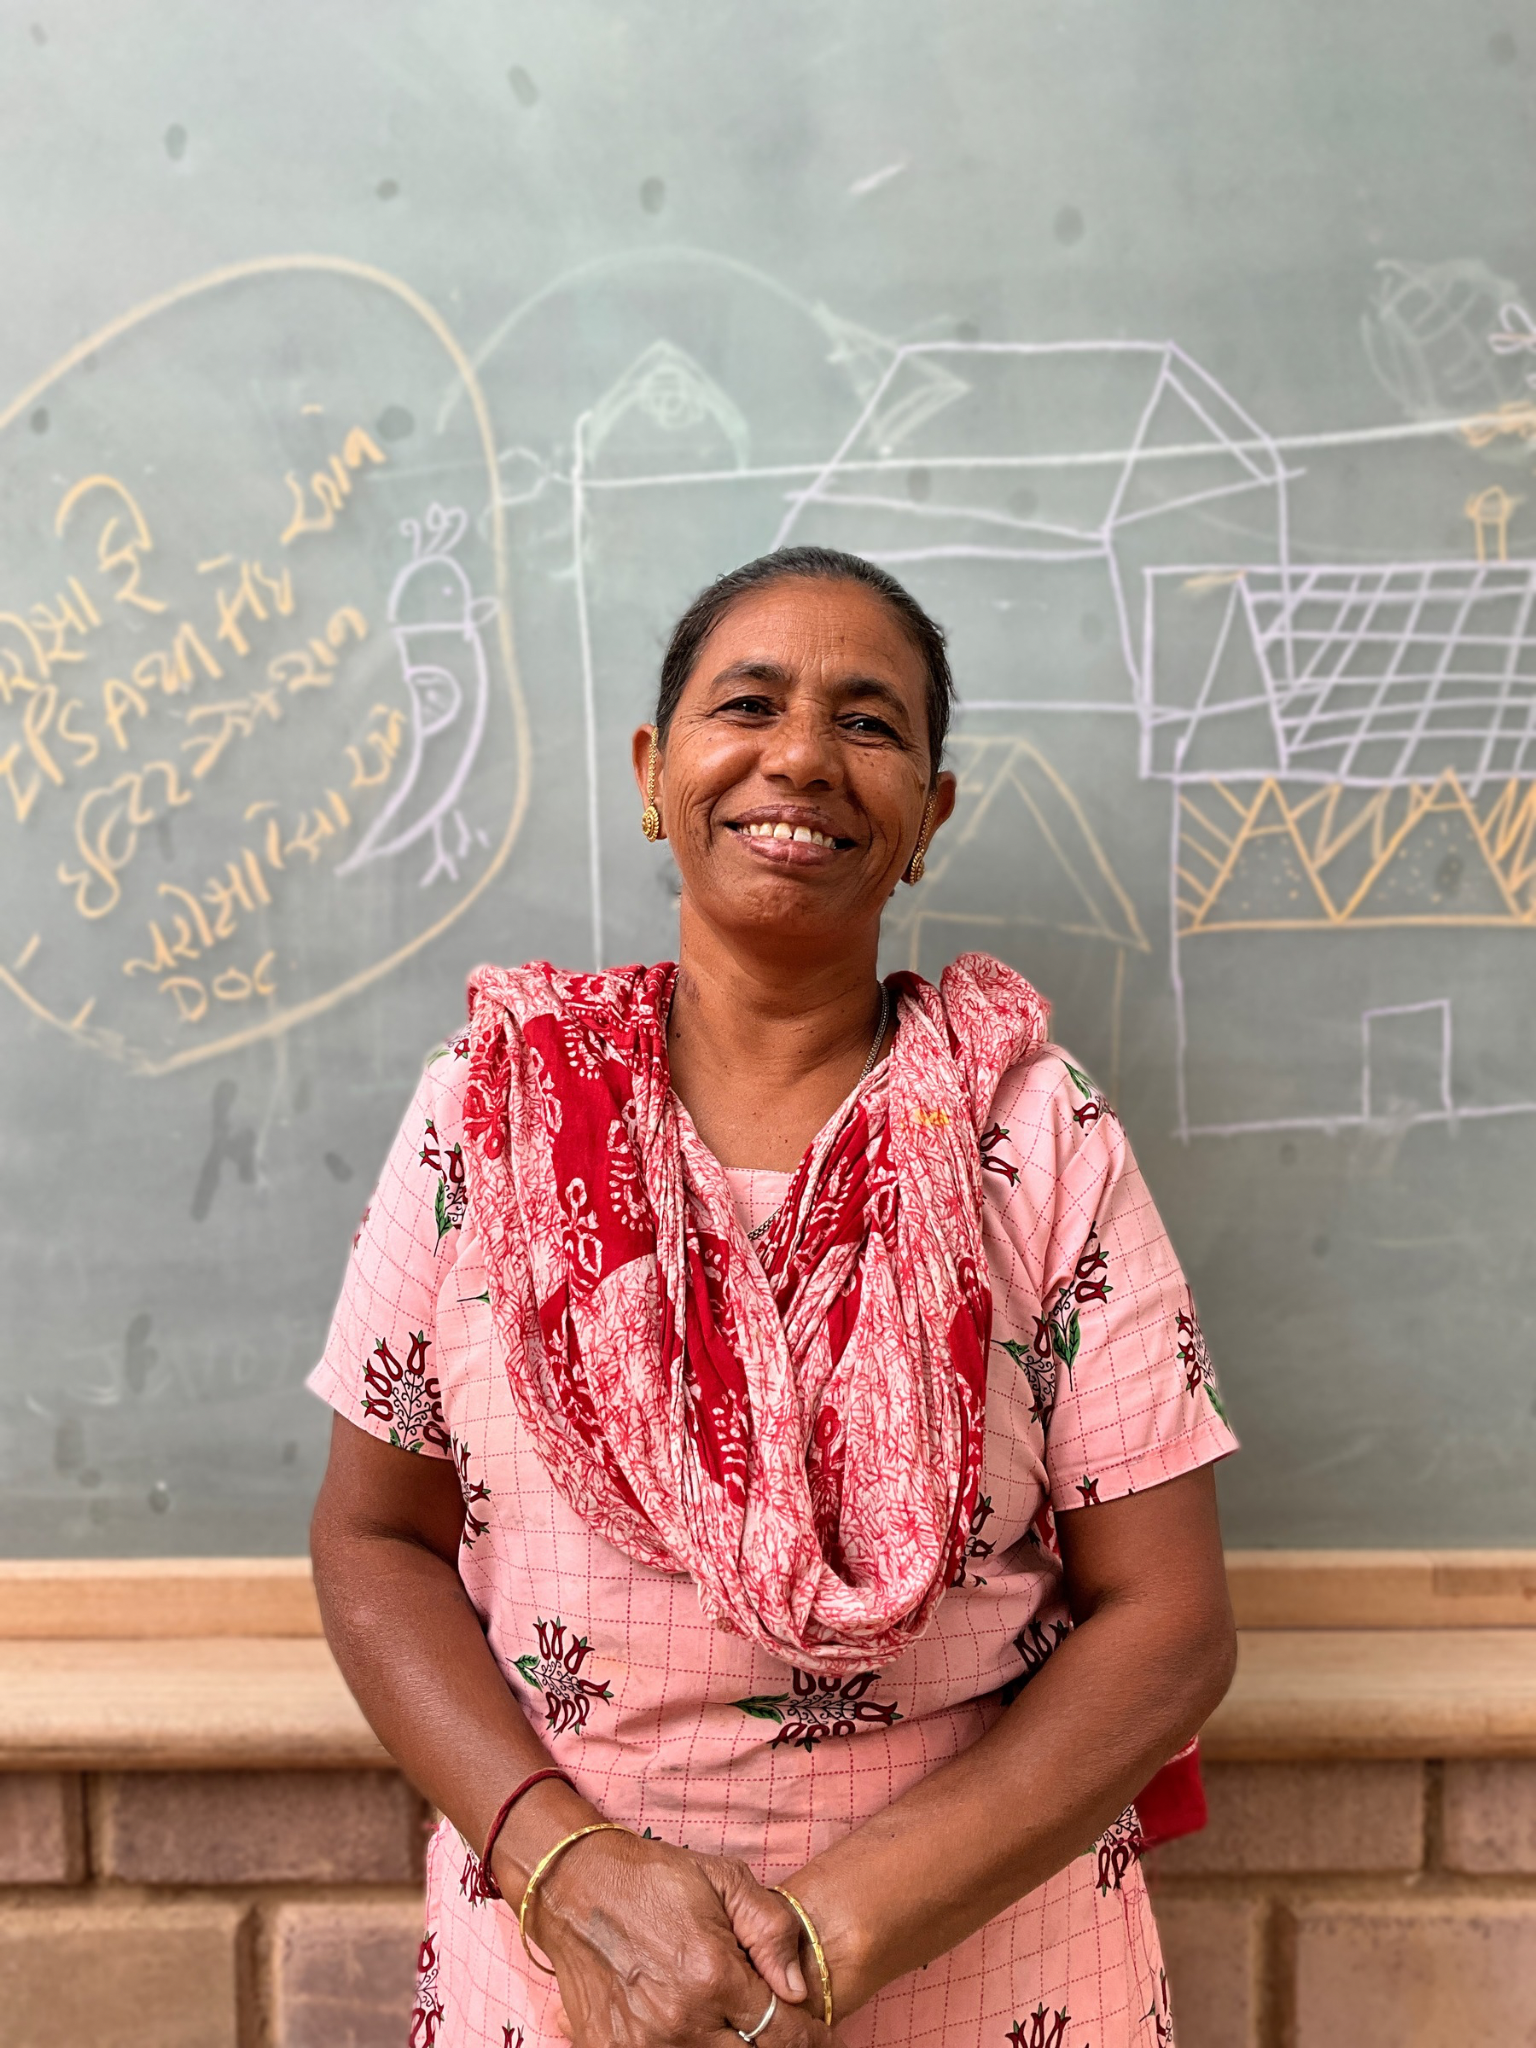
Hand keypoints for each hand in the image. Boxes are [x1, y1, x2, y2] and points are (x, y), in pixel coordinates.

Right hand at [529, 1829, 836, 2047]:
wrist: (576, 1886)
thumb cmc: (654, 1879)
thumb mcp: (724, 1881)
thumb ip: (771, 1931)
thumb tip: (797, 1989)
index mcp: (712, 1975)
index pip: (781, 2033)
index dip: (809, 2038)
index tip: (818, 2035)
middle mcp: (680, 2020)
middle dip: (769, 2044)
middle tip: (774, 2028)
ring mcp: (643, 2044)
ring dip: (727, 2045)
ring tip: (731, 2023)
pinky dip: (685, 2047)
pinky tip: (692, 2028)